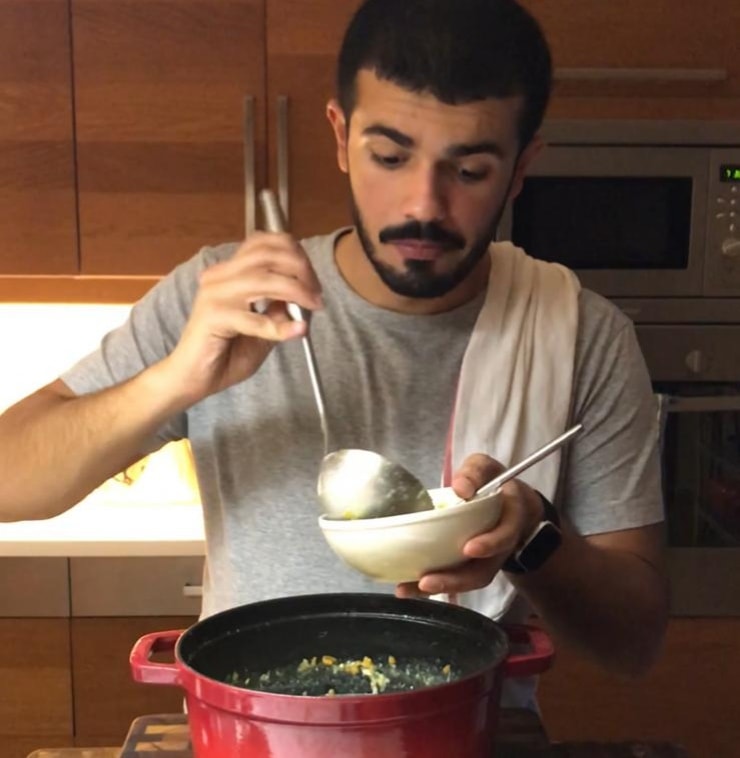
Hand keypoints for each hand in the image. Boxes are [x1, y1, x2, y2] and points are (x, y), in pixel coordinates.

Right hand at [163, 232, 323, 404]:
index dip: (293, 253)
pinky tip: (297, 332)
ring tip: (312, 306)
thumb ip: (280, 309)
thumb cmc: (225, 355)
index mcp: (229, 273)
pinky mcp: (213, 317)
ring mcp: (214, 295)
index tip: (313, 278)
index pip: (262, 242)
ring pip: (263, 279)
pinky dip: (280, 325)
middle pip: (266, 254)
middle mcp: (220, 277)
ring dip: (295, 290)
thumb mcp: (263, 328)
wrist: (193, 380)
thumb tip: (305, 295)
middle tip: (317, 293)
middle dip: (300, 268)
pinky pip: (253, 318)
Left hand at [395, 453, 542, 598]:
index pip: (506, 533)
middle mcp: (501, 544)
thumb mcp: (484, 467)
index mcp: (510, 516)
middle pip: (484, 570)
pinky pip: (455, 579)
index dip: (491, 543)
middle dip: (456, 579)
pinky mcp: (470, 565)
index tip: (469, 548)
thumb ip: (474, 472)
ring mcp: (486, 559)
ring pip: (468, 580)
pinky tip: (407, 588)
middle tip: (427, 581)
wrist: (506, 501)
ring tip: (409, 589)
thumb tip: (460, 487)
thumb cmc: (491, 481)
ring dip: (440, 586)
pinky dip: (433, 585)